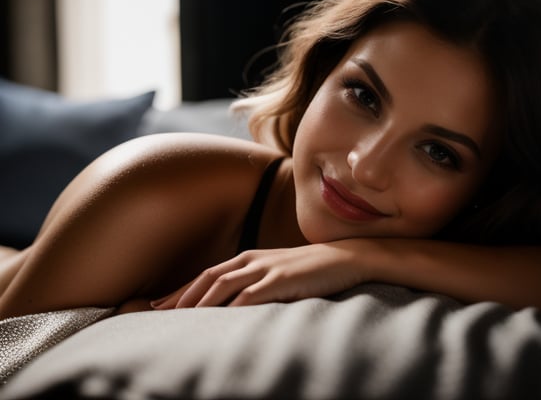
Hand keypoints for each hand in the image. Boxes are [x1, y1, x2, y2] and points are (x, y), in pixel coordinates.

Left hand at [150, 241, 367, 308]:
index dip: (181, 290)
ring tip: (179, 319)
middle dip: (181, 296)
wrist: (345, 258)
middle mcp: (252, 260)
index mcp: (249, 258)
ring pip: (222, 285)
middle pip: (207, 278)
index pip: (207, 275)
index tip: (158, 305)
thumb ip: (257, 283)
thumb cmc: (312, 269)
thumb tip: (236, 305)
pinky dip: (230, 308)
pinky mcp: (280, 280)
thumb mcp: (278, 272)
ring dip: (198, 303)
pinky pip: (249, 295)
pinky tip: (217, 320)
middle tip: (157, 314)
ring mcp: (266, 268)